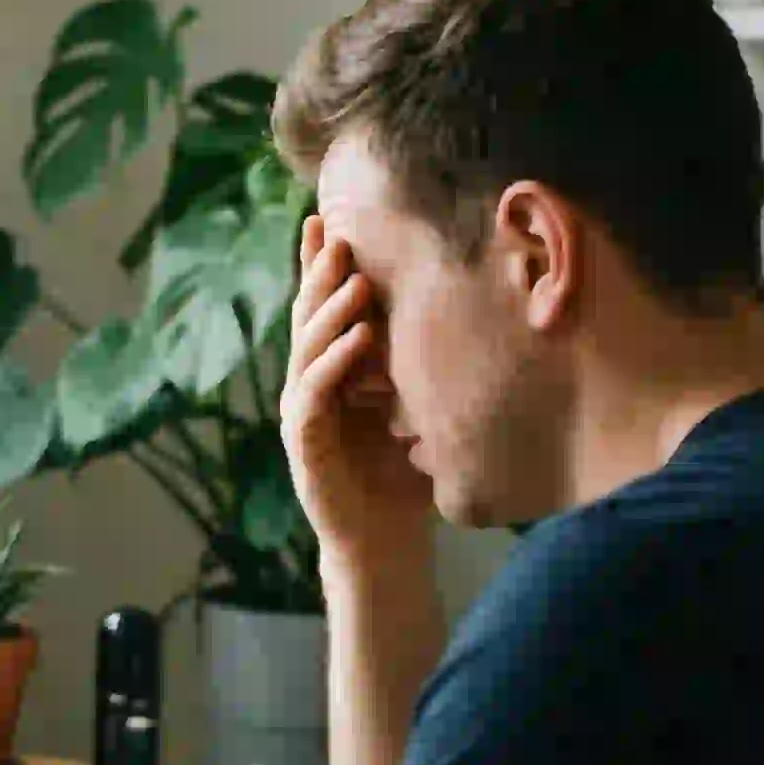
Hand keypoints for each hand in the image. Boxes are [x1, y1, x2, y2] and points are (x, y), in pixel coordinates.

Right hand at [280, 213, 433, 570]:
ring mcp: (302, 417)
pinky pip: (313, 396)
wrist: (386, 545)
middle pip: (307, 320)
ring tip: (353, 279)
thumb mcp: (418, 407)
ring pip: (307, 351)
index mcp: (332, 375)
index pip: (322, 311)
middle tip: (335, 235)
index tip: (326, 219)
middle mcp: (309, 388)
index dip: (318, 267)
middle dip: (319, 277)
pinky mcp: (304, 448)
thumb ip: (416, 365)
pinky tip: (357, 338)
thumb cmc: (405, 477)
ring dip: (329, 313)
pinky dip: (333, 364)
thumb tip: (461, 306)